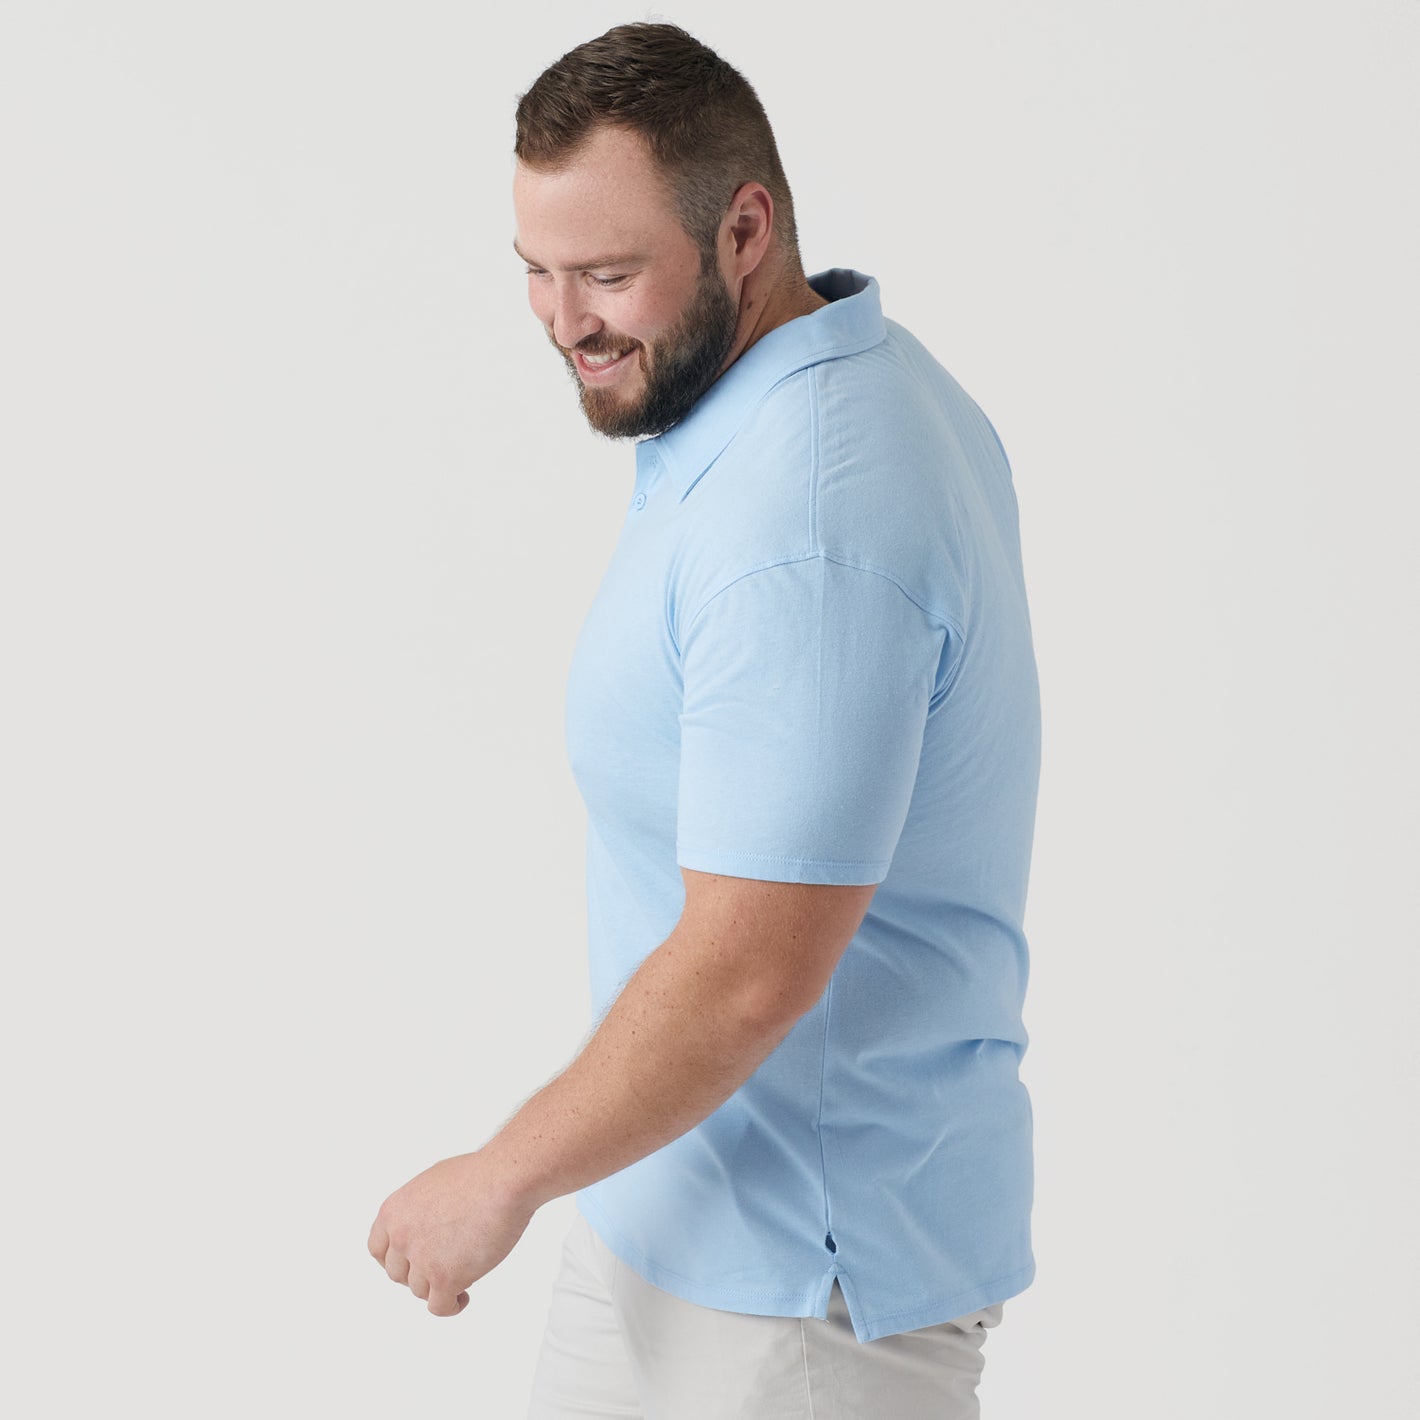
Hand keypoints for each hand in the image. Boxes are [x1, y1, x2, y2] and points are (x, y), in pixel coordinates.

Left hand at [367, 1150, 534, 1315]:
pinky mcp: (444, 1277)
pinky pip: (440, 1306)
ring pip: (420, 1291)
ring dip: (439, 1287)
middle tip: (441, 1268)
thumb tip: (426, 1226)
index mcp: (395, 1211)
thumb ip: (420, 1209)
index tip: (409, 1264)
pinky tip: (463, 1297)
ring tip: (463, 1274)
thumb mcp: (434, 1183)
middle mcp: (401, 1236)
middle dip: (418, 1274)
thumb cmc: (479, 1174)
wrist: (503, 1181)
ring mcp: (421, 1259)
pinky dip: (451, 1306)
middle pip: (398, 1274)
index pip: (378, 1249)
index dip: (395, 1260)